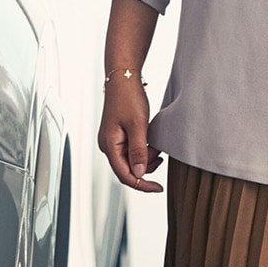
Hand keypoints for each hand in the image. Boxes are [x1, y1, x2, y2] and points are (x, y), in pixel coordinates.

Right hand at [98, 75, 163, 192]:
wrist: (123, 78)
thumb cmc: (128, 97)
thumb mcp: (138, 125)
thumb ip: (138, 151)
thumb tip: (139, 174)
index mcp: (109, 146)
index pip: (125, 175)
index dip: (143, 185)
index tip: (158, 188)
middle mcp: (107, 146)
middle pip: (128, 169)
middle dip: (146, 167)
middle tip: (160, 154)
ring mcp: (112, 140)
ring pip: (131, 161)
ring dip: (146, 158)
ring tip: (156, 144)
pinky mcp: (118, 135)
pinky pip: (131, 151)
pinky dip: (143, 150)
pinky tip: (151, 142)